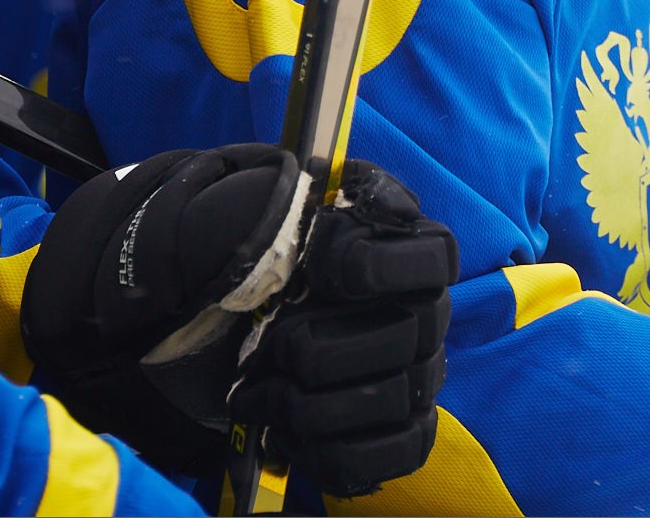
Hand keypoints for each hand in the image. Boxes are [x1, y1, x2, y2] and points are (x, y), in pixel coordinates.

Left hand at [20, 147, 454, 492]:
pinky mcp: (392, 432)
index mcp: (404, 249)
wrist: (214, 325)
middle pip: (406, 339)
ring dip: (305, 402)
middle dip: (315, 346)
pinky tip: (283, 429)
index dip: (378, 268)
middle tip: (265, 340)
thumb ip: (311, 192)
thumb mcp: (256, 209)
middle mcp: (424, 313)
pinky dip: (324, 450)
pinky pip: (384, 456)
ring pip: (390, 403)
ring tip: (258, 388)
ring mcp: (415, 376)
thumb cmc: (246, 258)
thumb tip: (393, 209)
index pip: (435, 259)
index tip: (320, 265)